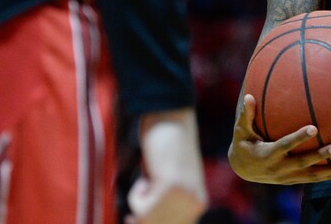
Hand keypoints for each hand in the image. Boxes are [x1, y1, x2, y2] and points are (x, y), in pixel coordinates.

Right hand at [126, 109, 207, 223]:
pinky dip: (136, 192)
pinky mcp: (170, 185)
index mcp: (199, 203)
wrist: (171, 116)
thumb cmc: (166, 148)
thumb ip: (166, 206)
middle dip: (142, 217)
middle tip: (132, 208)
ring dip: (139, 203)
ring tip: (147, 179)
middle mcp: (195, 203)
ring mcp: (184, 196)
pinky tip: (147, 172)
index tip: (132, 220)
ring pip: (147, 220)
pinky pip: (140, 206)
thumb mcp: (170, 183)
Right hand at [228, 94, 330, 184]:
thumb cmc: (243, 142)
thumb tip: (249, 96)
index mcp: (267, 154)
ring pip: (310, 176)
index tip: (314, 128)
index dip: (299, 137)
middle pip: (302, 163)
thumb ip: (247, 114)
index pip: (285, 145)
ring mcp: (286, 177)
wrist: (243, 169)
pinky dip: (326, 176)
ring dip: (329, 171)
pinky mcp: (291, 181)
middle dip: (319, 156)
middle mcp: (278, 168)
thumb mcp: (241, 130)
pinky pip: (311, 179)